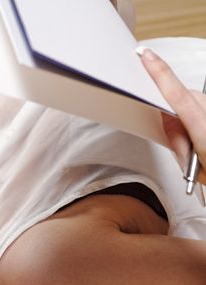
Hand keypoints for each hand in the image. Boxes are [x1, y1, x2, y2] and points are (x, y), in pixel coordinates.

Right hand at [140, 48, 205, 183]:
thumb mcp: (194, 167)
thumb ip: (179, 140)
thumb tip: (170, 122)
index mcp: (203, 128)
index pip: (176, 94)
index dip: (160, 73)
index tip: (146, 56)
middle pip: (181, 100)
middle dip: (172, 119)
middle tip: (184, 150)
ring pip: (191, 104)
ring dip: (186, 124)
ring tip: (196, 152)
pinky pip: (200, 109)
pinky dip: (195, 123)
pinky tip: (200, 144)